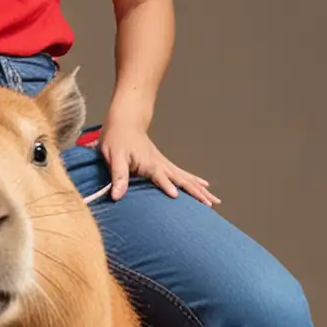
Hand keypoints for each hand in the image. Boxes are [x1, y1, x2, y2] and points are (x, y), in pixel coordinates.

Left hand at [98, 108, 217, 206]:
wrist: (126, 122)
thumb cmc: (117, 139)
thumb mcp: (113, 157)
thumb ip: (118, 175)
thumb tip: (116, 196)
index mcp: (148, 163)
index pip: (159, 175)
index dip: (166, 184)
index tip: (176, 195)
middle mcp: (160, 164)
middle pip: (181, 178)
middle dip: (194, 192)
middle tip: (207, 204)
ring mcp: (164, 164)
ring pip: (186, 178)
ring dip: (200, 190)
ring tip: (214, 202)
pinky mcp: (165, 165)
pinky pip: (183, 175)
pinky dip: (195, 182)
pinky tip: (206, 187)